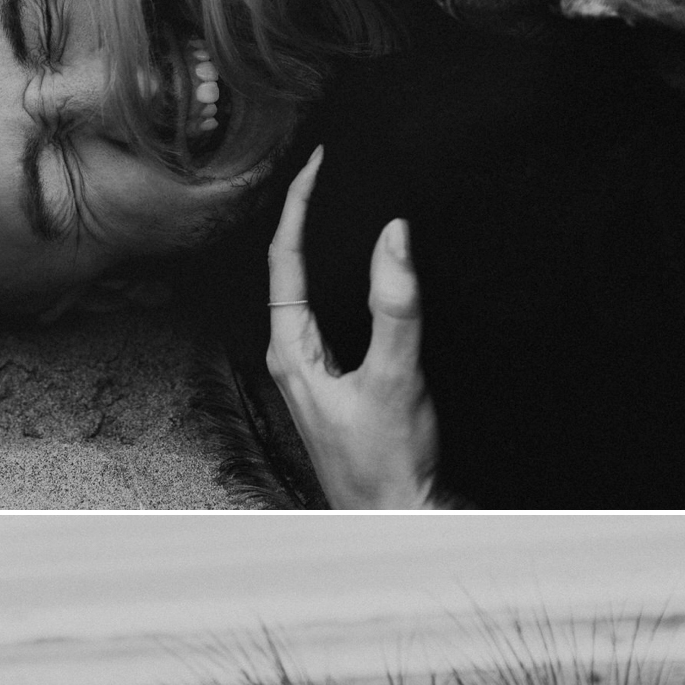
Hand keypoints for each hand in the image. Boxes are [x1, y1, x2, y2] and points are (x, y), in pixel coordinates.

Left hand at [266, 150, 439, 505]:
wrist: (402, 523)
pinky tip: (374, 273)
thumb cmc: (387, 466)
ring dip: (328, 248)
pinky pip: (338, 315)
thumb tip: (392, 235)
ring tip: (347, 202)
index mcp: (291, 352)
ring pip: (314, 291)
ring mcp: (318, 372)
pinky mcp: (344, 383)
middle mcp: (296, 358)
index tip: (318, 161)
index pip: (283, 258)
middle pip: (292, 268)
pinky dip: (351, 281)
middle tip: (331, 168)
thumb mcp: (393, 379)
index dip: (298, 203)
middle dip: (309, 215)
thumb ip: (394, 308)